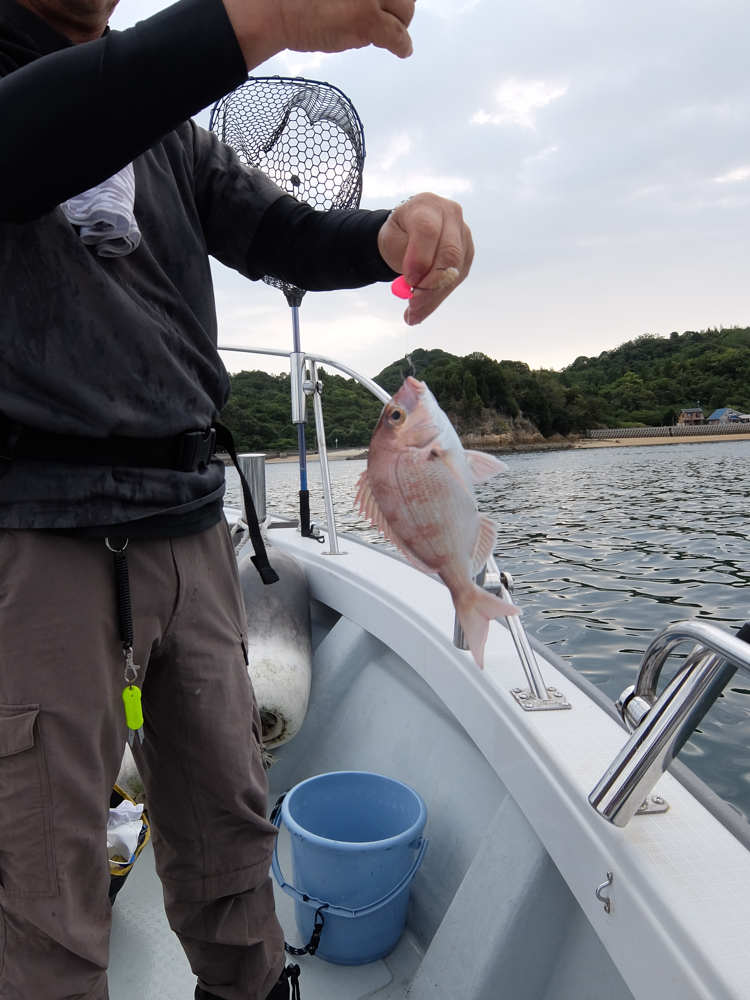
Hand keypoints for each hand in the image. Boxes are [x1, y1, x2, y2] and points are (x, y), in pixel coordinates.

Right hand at [224, 0, 414, 68]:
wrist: (276, 9)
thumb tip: (369, 2)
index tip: (385, 3)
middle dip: (399, 6)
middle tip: (391, 15)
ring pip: (404, 11)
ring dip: (400, 23)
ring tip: (392, 31)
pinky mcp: (368, 20)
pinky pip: (398, 36)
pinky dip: (402, 45)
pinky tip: (403, 50)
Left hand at [377, 193, 473, 324]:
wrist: (409, 233)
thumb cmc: (399, 235)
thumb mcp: (392, 240)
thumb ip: (405, 256)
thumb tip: (415, 286)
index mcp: (427, 205)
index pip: (428, 230)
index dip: (419, 258)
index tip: (408, 281)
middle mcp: (451, 216)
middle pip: (450, 253)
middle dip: (430, 284)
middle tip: (412, 305)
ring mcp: (464, 235)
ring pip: (455, 271)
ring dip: (433, 297)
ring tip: (413, 315)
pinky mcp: (467, 255)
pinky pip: (455, 281)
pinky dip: (436, 299)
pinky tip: (421, 310)